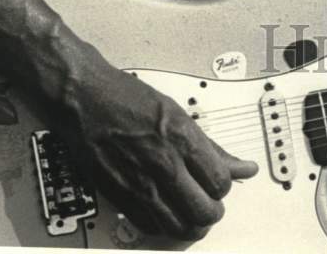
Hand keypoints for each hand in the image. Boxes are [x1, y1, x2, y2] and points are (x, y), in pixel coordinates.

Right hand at [60, 50, 257, 238]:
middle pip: (204, 212)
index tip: (219, 182)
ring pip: (180, 227)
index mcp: (183, 139)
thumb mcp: (178, 113)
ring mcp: (140, 185)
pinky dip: (164, 226)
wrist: (86, 100)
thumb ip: (210, 146)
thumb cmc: (128, 99)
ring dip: (191, 224)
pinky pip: (151, 227)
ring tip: (191, 211)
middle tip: (209, 201)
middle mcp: (164, 165)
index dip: (223, 187)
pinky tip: (167, 212)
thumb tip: (240, 166)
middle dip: (212, 210)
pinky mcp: (120, 197)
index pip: (219, 182)